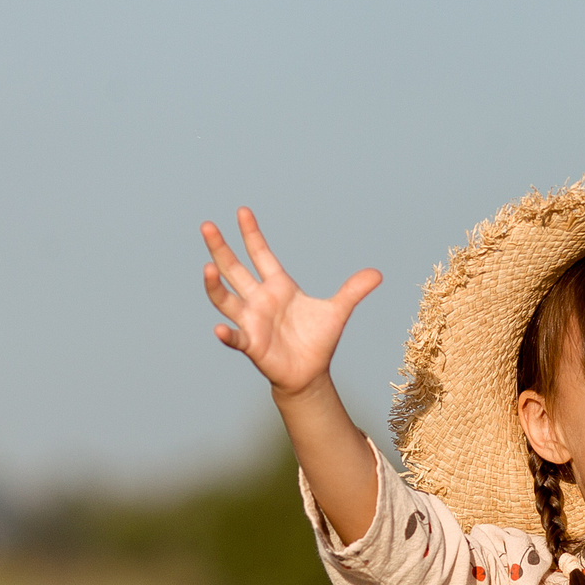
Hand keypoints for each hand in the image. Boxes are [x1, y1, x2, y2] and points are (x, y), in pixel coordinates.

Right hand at [202, 207, 382, 396]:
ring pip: (226, 299)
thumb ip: (353, 290)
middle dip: (221, 249)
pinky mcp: (252, 344)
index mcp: (278, 286)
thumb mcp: (338, 311)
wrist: (310, 373)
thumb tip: (378, 273)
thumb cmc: (317, 340)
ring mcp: (252, 321)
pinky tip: (218, 329)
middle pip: (234, 270)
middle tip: (207, 226)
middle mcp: (259, 300)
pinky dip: (227, 335)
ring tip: (207, 267)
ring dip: (214, 286)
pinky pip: (235, 338)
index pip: (261, 254)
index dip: (251, 234)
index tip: (242, 211)